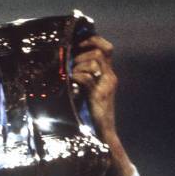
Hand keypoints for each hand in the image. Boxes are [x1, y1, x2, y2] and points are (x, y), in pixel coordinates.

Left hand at [72, 36, 132, 175]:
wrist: (103, 135)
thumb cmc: (91, 114)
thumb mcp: (89, 91)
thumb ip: (84, 78)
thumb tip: (65, 64)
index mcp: (108, 75)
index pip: (106, 47)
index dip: (93, 40)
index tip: (77, 43)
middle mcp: (110, 77)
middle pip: (100, 51)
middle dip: (81, 53)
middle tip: (69, 62)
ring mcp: (105, 86)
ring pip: (93, 61)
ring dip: (77, 65)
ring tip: (69, 75)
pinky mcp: (98, 96)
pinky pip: (86, 78)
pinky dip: (75, 77)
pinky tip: (68, 83)